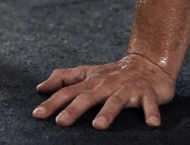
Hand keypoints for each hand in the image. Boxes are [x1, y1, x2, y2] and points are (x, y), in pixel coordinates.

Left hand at [33, 54, 175, 129]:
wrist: (149, 64)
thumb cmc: (113, 73)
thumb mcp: (87, 73)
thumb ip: (63, 79)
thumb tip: (40, 88)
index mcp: (91, 82)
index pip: (68, 92)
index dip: (52, 103)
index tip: (37, 114)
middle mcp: (107, 85)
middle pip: (88, 97)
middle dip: (74, 109)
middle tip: (61, 122)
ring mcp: (127, 89)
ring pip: (116, 102)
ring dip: (107, 113)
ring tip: (98, 126)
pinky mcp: (147, 94)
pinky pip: (150, 104)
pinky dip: (152, 113)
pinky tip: (152, 124)